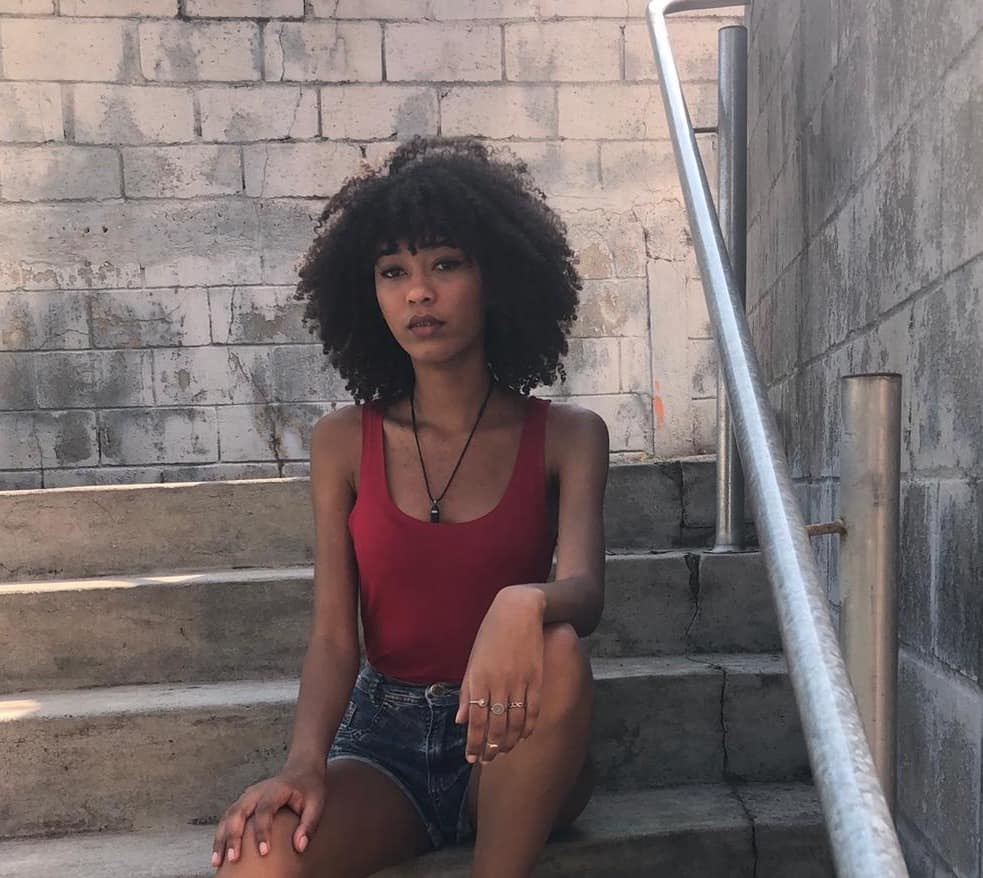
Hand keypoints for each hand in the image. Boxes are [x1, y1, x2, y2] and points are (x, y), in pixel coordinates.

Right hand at [210, 761, 325, 867]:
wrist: (301, 769)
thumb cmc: (309, 788)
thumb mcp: (317, 803)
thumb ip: (309, 825)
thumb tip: (300, 847)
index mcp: (276, 789)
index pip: (265, 810)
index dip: (263, 831)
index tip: (264, 852)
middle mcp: (257, 791)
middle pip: (239, 811)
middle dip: (234, 836)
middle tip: (234, 858)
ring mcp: (248, 795)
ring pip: (228, 815)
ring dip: (221, 838)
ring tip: (217, 861)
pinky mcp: (243, 802)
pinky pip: (227, 818)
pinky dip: (221, 835)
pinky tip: (219, 853)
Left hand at [455, 585, 546, 763]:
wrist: (518, 611)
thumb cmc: (490, 634)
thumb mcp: (473, 660)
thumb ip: (467, 691)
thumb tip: (461, 720)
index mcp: (479, 678)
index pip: (476, 721)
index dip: (474, 744)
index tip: (472, 759)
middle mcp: (499, 683)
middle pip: (496, 726)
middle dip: (490, 748)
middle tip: (487, 760)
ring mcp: (519, 682)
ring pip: (515, 723)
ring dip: (508, 741)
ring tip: (502, 751)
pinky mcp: (536, 678)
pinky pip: (533, 710)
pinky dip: (528, 727)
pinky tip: (522, 736)